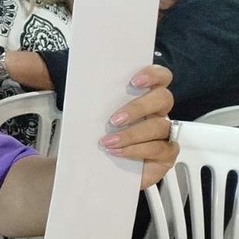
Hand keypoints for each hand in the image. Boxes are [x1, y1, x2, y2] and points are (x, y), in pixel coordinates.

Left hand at [98, 65, 177, 189]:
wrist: (90, 164)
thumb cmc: (95, 134)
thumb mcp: (90, 112)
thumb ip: (91, 94)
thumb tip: (73, 77)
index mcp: (143, 95)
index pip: (161, 76)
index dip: (153, 74)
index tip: (134, 81)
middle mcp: (157, 112)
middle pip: (163, 99)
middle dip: (138, 107)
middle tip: (114, 119)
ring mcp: (164, 133)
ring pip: (160, 126)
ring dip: (131, 133)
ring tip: (108, 141)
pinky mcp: (165, 155)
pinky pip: (160, 149)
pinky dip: (137, 150)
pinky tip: (118, 152)